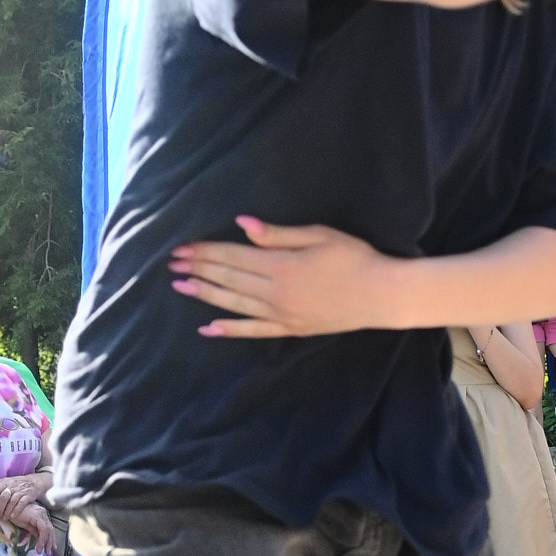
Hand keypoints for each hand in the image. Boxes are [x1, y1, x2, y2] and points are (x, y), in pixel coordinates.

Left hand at [0, 478, 36, 527]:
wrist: (33, 482)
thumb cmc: (15, 483)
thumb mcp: (4, 481)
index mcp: (5, 482)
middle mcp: (12, 486)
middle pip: (4, 497)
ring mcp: (20, 491)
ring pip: (12, 501)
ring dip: (7, 511)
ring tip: (3, 518)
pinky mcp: (28, 496)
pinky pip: (22, 503)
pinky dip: (17, 510)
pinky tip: (13, 516)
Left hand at [170, 218, 405, 338]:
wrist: (383, 295)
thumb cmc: (356, 259)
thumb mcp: (319, 235)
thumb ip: (278, 234)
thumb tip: (242, 225)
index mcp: (281, 266)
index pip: (233, 256)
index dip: (205, 251)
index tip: (182, 247)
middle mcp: (275, 293)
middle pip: (228, 278)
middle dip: (198, 269)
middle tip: (172, 264)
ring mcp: (281, 315)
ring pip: (233, 304)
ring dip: (205, 294)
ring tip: (181, 286)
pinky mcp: (290, 329)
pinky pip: (252, 331)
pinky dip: (228, 330)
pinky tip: (208, 327)